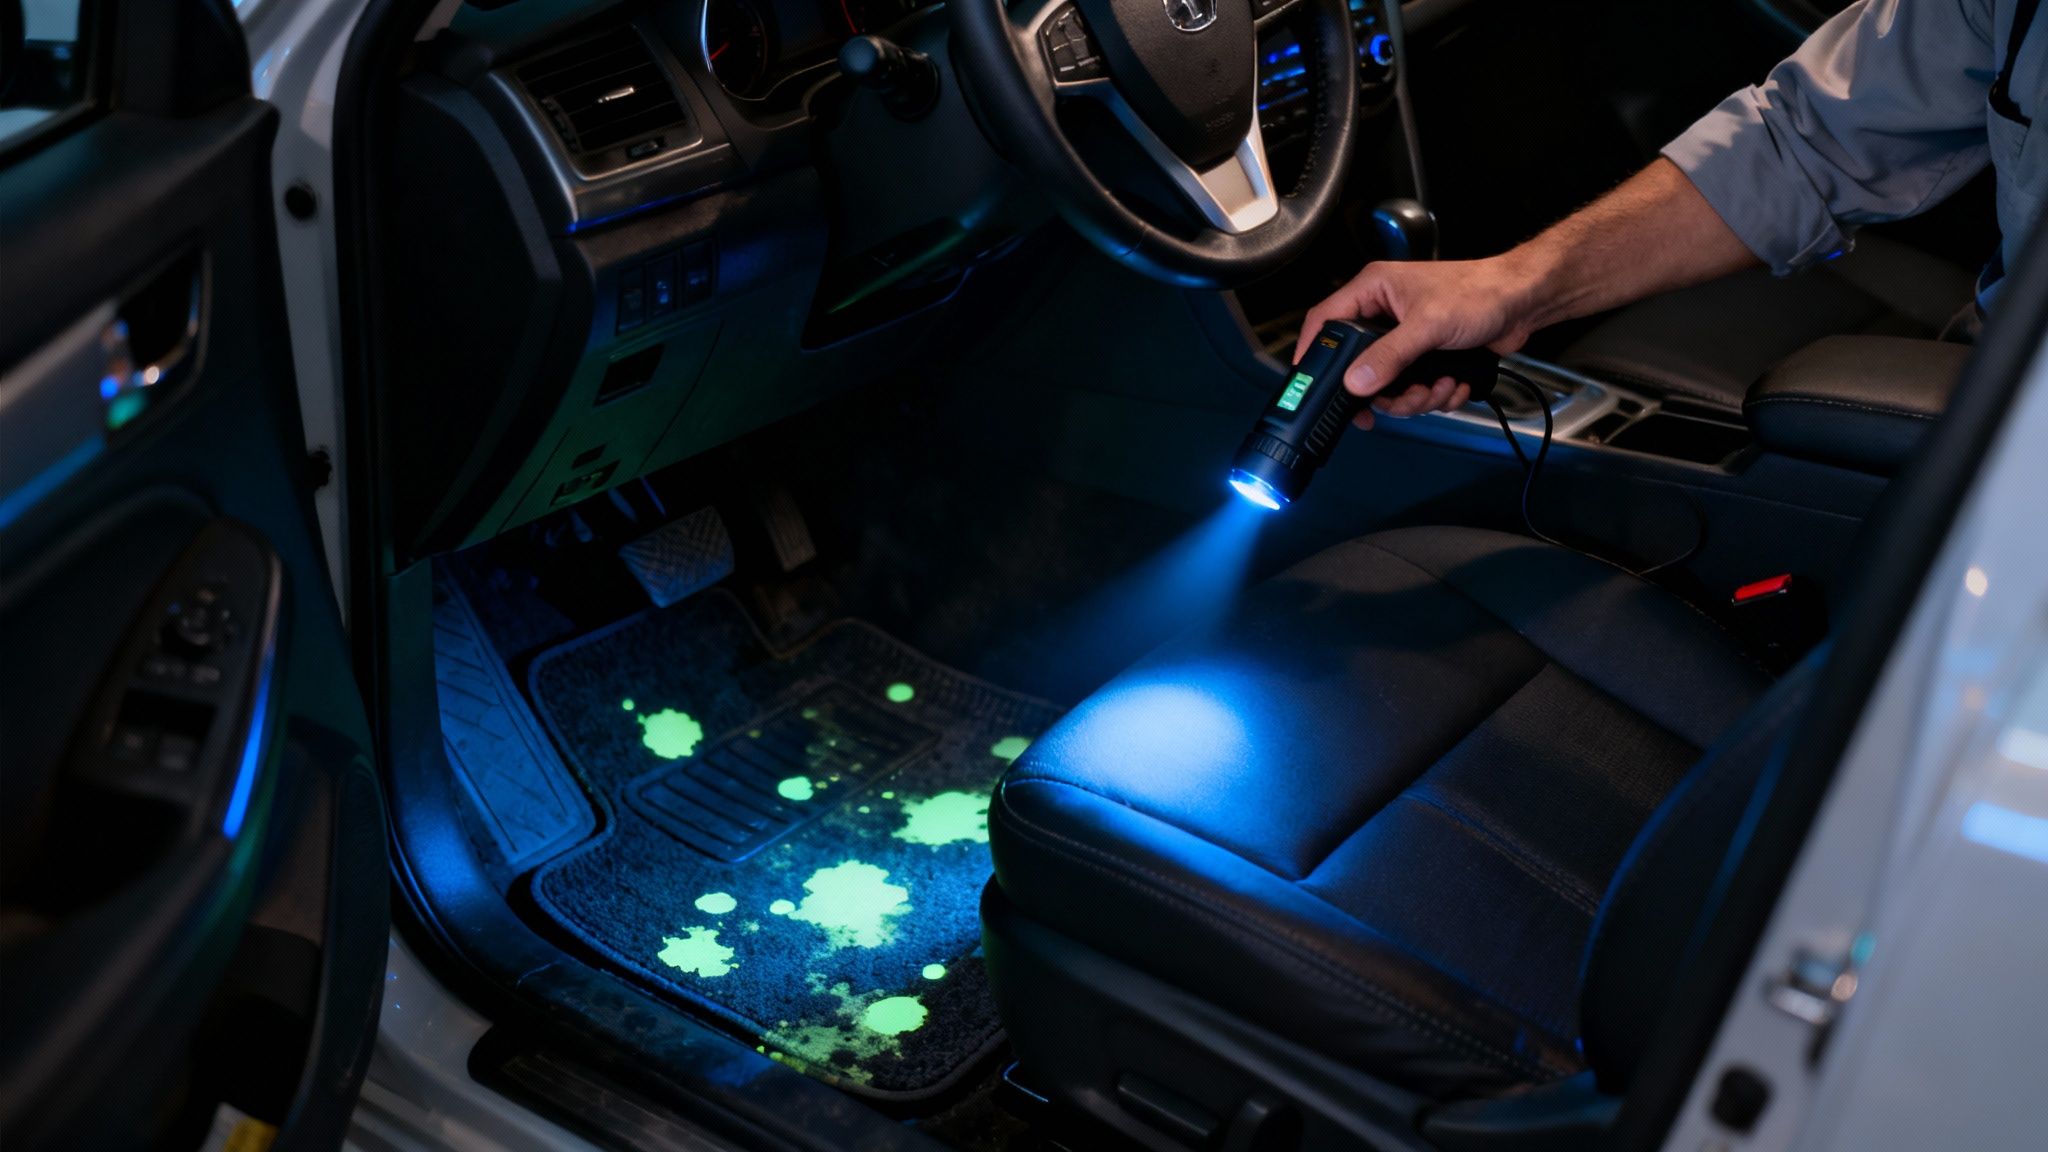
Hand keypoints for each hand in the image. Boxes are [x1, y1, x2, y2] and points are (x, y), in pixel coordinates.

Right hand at [1293, 255, 1541, 427]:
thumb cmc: (1480, 292)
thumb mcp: (1428, 324)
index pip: (1325, 321)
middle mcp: (1384, 314)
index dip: (1313, 352)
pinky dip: (1434, 395)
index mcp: (1373, 291)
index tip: (1311, 383)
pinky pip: (1413, 388)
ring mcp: (1404, 337)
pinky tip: (1452, 384)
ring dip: (1415, 398)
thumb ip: (1388, 356)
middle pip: (1358, 366)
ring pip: (1388, 385)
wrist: (1523, 301)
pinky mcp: (1425, 356)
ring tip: (1439, 388)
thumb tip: (1355, 381)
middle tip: (1403, 398)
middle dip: (1385, 391)